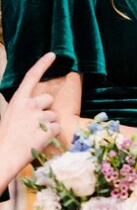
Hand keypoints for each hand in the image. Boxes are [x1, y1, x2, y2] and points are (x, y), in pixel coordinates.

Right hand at [0, 53, 61, 179]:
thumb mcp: (12, 115)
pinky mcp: (49, 128)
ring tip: (34, 134)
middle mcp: (30, 104)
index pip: (31, 76)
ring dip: (48, 125)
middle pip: (48, 100)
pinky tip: (39, 140)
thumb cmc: (8, 136)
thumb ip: (24, 107)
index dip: (43, 64)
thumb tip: (38, 104)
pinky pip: (57, 128)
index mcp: (18, 99)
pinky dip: (51, 135)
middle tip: (33, 124)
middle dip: (45, 109)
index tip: (52, 55)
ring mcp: (40, 116)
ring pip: (54, 116)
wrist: (6, 154)